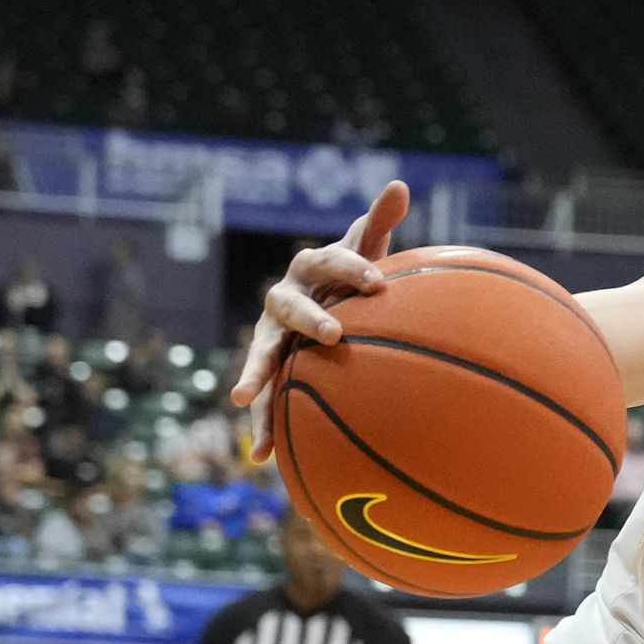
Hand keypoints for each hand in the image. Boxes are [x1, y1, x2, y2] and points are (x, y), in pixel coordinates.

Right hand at [229, 179, 410, 460]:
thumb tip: (398, 184)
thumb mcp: (367, 252)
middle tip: (334, 334)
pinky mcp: (273, 371)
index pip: (329, 261)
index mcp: (310, 269)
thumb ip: (378, 223)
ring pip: (262, 354)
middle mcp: (284, 300)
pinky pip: (267, 399)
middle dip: (307, 319)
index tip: (379, 282)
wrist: (327, 304)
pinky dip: (264, 426)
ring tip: (244, 398)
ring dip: (256, 374)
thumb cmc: (352, 280)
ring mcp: (273, 337)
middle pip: (288, 306)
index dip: (351, 268)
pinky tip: (262, 459)